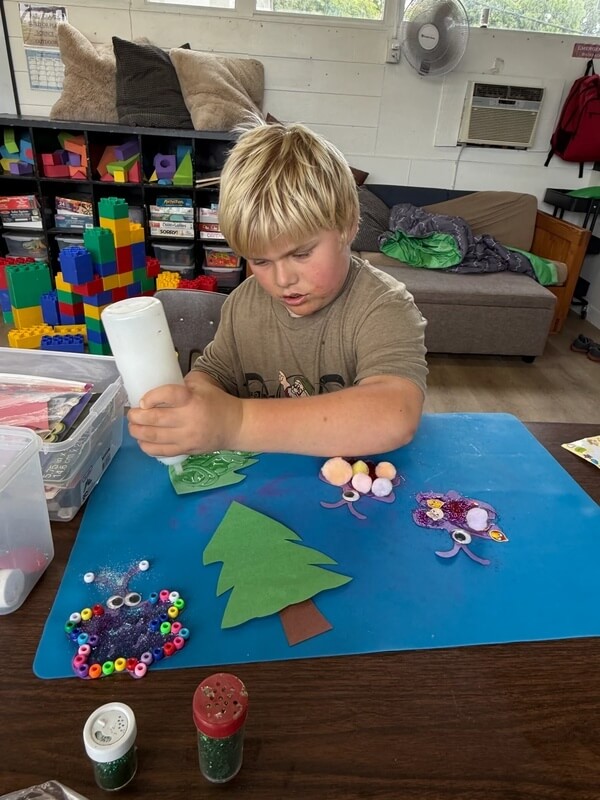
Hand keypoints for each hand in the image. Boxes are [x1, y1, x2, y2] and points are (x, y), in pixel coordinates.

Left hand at [127, 377, 241, 456]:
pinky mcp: (186, 449)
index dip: (151, 397)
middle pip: (155, 419)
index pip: (167, 395)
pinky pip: (161, 451)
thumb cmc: (216, 401)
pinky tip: (143, 441)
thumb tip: (157, 385)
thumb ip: (180, 384)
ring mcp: (187, 437)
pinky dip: (147, 447)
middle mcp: (188, 419)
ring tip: (133, 427)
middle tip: (132, 414)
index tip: (142, 400)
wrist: (235, 426)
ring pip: (154, 437)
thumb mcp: (202, 384)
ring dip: (138, 432)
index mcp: (192, 399)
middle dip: (136, 417)